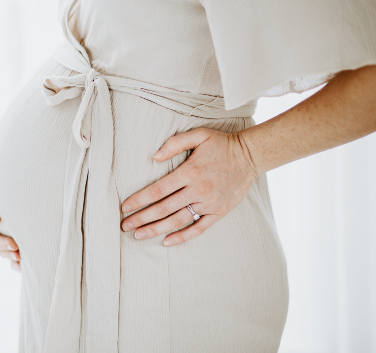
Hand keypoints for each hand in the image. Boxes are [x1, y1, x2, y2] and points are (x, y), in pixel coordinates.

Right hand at [0, 173, 20, 271]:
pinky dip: (18, 266)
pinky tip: (25, 267)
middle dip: (2, 243)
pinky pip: (13, 263)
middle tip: (14, 244)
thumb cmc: (4, 193)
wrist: (20, 204)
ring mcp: (1, 242)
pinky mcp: (13, 252)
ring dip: (10, 255)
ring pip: (2, 252)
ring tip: (20, 256)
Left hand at [120, 128, 257, 245]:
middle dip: (142, 218)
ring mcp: (209, 203)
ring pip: (178, 220)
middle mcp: (198, 190)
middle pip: (164, 208)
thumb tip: (153, 157)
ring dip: (156, 229)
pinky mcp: (219, 212)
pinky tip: (166, 241)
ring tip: (139, 235)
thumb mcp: (199, 134)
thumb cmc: (222, 144)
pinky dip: (182, 236)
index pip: (158, 190)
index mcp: (190, 172)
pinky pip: (198, 228)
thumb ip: (174, 143)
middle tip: (124, 225)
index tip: (125, 207)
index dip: (139, 200)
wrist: (251, 155)